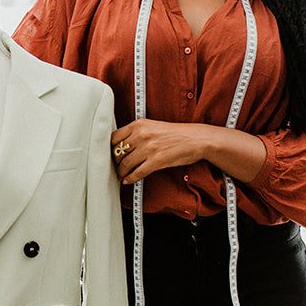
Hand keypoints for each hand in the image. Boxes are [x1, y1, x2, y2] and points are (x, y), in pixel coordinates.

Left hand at [110, 121, 265, 184]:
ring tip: (121, 176)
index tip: (109, 155)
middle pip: (117, 152)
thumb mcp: (153, 126)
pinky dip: (130, 178)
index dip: (109, 148)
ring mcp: (148, 148)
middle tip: (114, 167)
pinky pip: (136, 173)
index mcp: (138, 124)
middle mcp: (141, 135)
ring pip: (125, 164)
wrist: (196, 139)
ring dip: (121, 172)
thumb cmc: (176, 133)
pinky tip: (128, 180)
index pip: (114, 137)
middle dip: (114, 162)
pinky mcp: (156, 161)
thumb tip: (121, 145)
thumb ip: (137, 133)